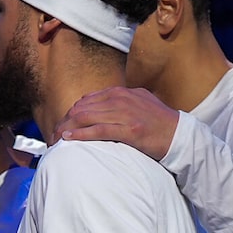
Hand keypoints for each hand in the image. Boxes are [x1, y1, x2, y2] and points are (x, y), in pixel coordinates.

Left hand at [60, 86, 181, 160]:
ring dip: (67, 129)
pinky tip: (68, 139)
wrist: (180, 134)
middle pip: (82, 108)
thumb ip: (119, 103)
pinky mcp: (129, 130)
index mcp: (122, 93)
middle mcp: (121, 99)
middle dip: (64, 122)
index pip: (87, 100)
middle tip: (52, 135)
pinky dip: (80, 134)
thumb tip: (97, 106)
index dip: (71, 114)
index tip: (62, 125)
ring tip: (55, 139)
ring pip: (86, 118)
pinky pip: (98, 130)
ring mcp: (125, 114)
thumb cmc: (158, 123)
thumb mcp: (138, 104)